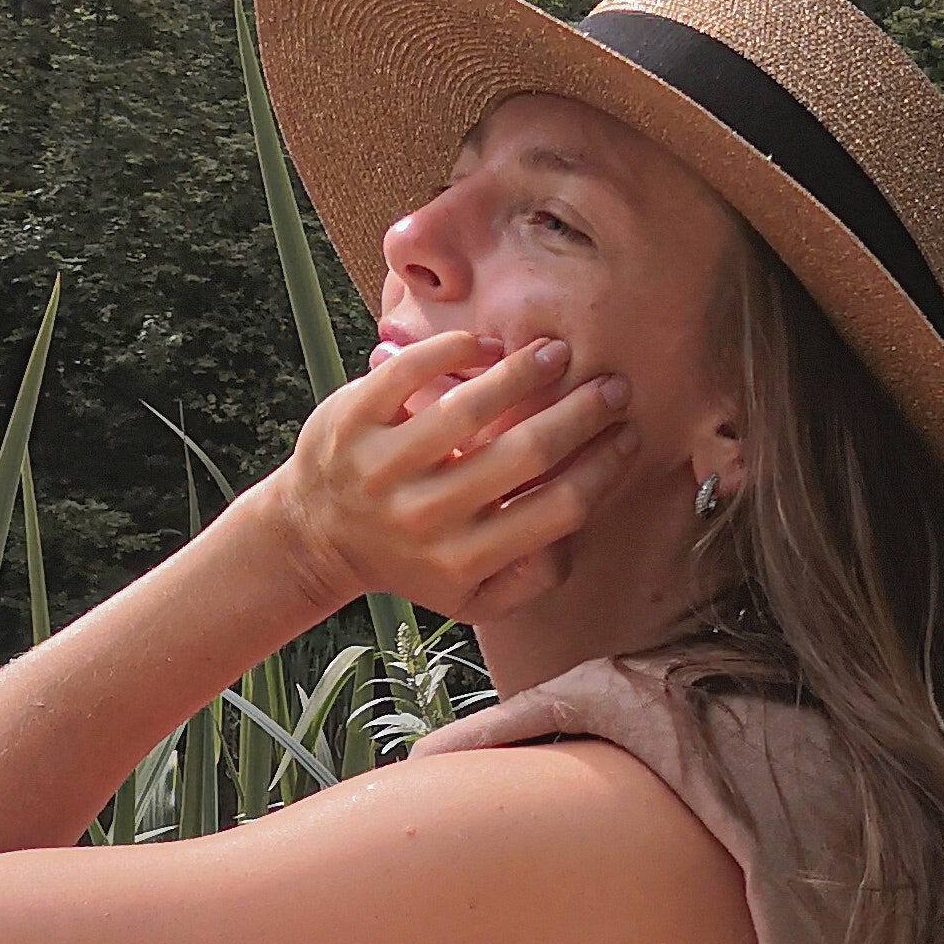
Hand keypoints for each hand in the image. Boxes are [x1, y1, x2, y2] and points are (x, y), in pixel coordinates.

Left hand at [263, 329, 637, 624]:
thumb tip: (578, 529)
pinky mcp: (350, 421)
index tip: (628, 434)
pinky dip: (456, 349)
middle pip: (526, 454)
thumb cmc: (410, 558)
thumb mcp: (472, 597)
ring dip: (526, 373)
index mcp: (463, 562)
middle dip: (582, 413)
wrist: (315, 536)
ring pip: (471, 407)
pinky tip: (489, 346)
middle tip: (611, 386)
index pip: (558, 509)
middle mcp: (423, 517)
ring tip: (556, 354)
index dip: (604, 468)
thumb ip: (533, 577)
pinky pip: (411, 372)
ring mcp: (382, 467)